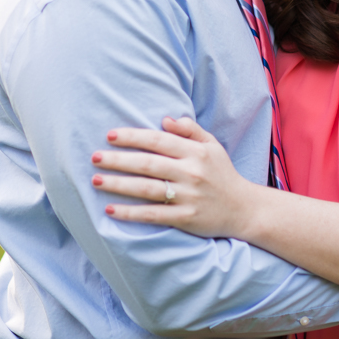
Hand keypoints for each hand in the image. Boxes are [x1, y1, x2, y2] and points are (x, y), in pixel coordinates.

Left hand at [91, 117, 257, 236]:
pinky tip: (111, 210)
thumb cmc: (223, 174)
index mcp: (196, 152)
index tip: (110, 135)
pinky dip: (131, 213)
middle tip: (94, 157)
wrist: (244, 209)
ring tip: (96, 180)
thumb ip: (190, 130)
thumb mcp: (212, 146)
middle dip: (119, 159)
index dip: (134, 137)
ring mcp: (188, 196)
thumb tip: (165, 119)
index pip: (159, 140)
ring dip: (119, 184)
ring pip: (147, 188)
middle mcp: (191, 172)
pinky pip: (153, 215)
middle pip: (148, 163)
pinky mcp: (186, 218)